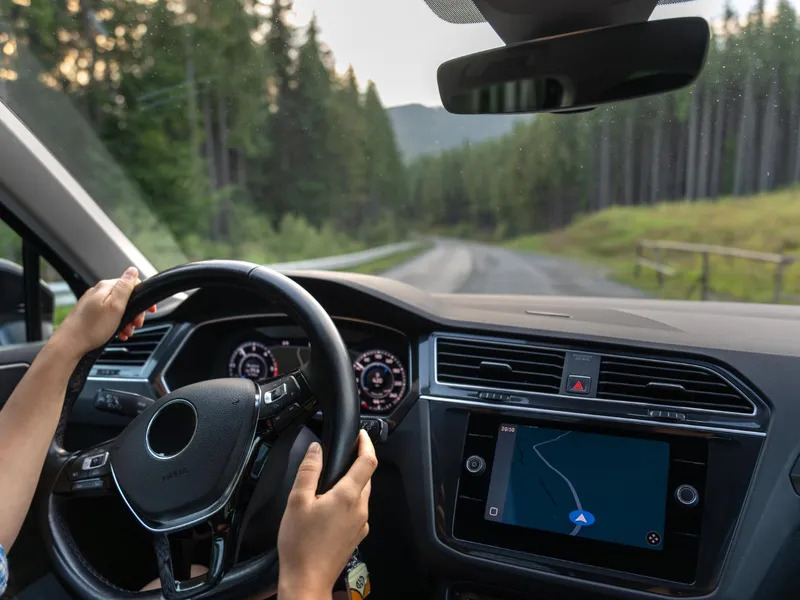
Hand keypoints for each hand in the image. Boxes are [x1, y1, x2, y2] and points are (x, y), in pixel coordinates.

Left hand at [49, 267, 155, 361]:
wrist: (70, 344)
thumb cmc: (92, 327)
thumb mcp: (115, 306)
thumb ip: (125, 287)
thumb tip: (133, 270)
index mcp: (106, 287)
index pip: (132, 284)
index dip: (143, 297)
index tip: (149, 310)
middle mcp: (98, 292)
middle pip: (126, 297)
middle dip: (135, 312)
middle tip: (136, 325)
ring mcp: (93, 303)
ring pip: (118, 309)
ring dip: (127, 320)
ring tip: (126, 332)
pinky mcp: (90, 314)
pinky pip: (109, 316)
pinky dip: (117, 324)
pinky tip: (117, 333)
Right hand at [277, 430, 376, 598]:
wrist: (307, 581)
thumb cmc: (300, 545)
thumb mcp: (297, 501)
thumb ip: (309, 471)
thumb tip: (316, 449)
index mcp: (348, 496)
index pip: (368, 461)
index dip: (366, 444)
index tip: (361, 434)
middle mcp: (360, 509)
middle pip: (367, 477)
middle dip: (359, 461)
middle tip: (345, 452)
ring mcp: (360, 524)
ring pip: (363, 494)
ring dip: (354, 481)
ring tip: (334, 477)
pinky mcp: (356, 536)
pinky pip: (358, 510)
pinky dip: (350, 500)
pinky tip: (332, 505)